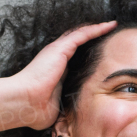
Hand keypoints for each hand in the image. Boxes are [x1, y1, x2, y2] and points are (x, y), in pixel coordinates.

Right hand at [0, 20, 117, 130]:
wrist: (25, 102)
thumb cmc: (36, 108)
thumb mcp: (57, 104)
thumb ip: (66, 102)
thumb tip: (75, 111)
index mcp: (56, 70)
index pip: (73, 57)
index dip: (86, 52)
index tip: (100, 52)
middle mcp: (56, 58)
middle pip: (77, 42)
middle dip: (92, 35)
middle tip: (107, 31)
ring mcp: (57, 51)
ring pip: (81, 35)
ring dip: (97, 29)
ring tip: (111, 25)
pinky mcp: (61, 48)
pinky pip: (83, 34)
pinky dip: (96, 29)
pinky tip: (109, 25)